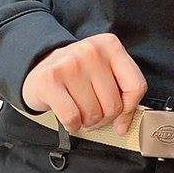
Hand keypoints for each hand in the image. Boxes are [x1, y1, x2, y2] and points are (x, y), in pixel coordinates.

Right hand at [21, 33, 147, 135]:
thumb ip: (122, 94)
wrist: (38, 69)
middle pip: (114, 105)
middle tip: (91, 112)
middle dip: (103, 118)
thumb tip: (123, 126)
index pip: (136, 86)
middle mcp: (91, 51)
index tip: (120, 117)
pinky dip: (72, 125)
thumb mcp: (104, 75)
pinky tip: (68, 117)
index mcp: (110, 46)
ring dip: (86, 121)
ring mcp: (69, 64)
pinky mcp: (50, 79)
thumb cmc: (77, 77)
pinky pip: (72, 118)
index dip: (129, 109)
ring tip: (78, 110)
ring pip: (93, 114)